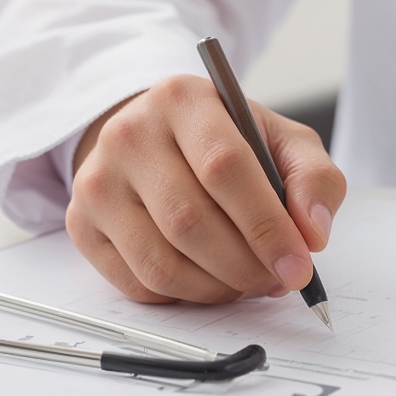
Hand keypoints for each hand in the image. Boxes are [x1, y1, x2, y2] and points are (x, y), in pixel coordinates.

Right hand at [66, 74, 346, 303]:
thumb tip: (312, 233)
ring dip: (217, 288)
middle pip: (190, 222)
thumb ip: (314, 179)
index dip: (267, 226)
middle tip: (278, 280)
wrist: (159, 141)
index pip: (225, 168)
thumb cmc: (228, 143)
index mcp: (183, 99)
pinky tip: (210, 279)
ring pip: (161, 263)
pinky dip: (184, 296)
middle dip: (245, 266)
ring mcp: (96, 181)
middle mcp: (129, 134)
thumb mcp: (283, 142)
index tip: (299, 265)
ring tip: (247, 281)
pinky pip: (137, 284)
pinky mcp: (80, 225)